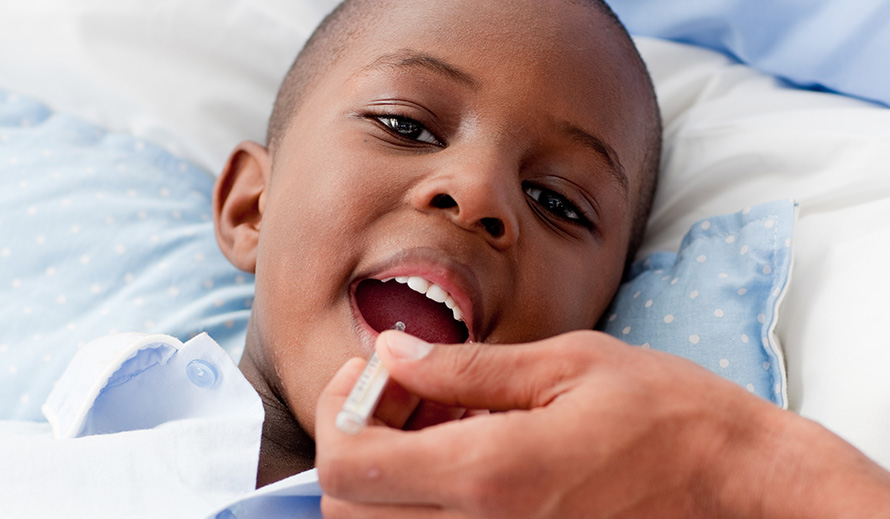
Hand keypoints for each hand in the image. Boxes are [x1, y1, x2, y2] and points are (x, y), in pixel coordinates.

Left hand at [316, 330, 889, 517]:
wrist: (736, 484)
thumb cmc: (666, 415)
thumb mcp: (566, 365)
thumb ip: (466, 368)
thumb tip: (392, 354)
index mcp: (491, 476)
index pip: (349, 467)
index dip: (340, 409)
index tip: (376, 369)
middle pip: (348, 510)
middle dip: (355, 440)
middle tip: (401, 391)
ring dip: (386, 470)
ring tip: (437, 417)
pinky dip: (425, 495)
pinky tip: (466, 451)